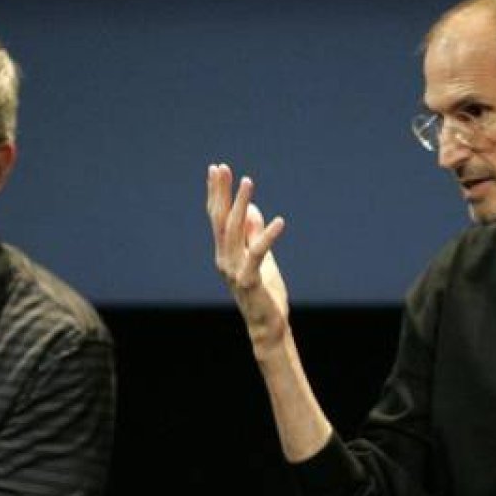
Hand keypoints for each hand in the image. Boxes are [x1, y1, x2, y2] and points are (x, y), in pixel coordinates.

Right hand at [206, 163, 288, 344]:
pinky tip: (279, 221)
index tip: (216, 169)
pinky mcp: (248, 281)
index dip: (217, 193)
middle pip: (220, 220)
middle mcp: (224, 259)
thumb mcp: (262, 259)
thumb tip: (252, 209)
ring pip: (234, 232)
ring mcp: (233, 270)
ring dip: (241, 205)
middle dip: (221, 192)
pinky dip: (267, 236)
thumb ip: (254, 236)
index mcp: (225, 253)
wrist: (267, 327)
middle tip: (222, 168)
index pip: (218, 217)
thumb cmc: (264, 295)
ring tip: (248, 182)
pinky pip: (258, 254)